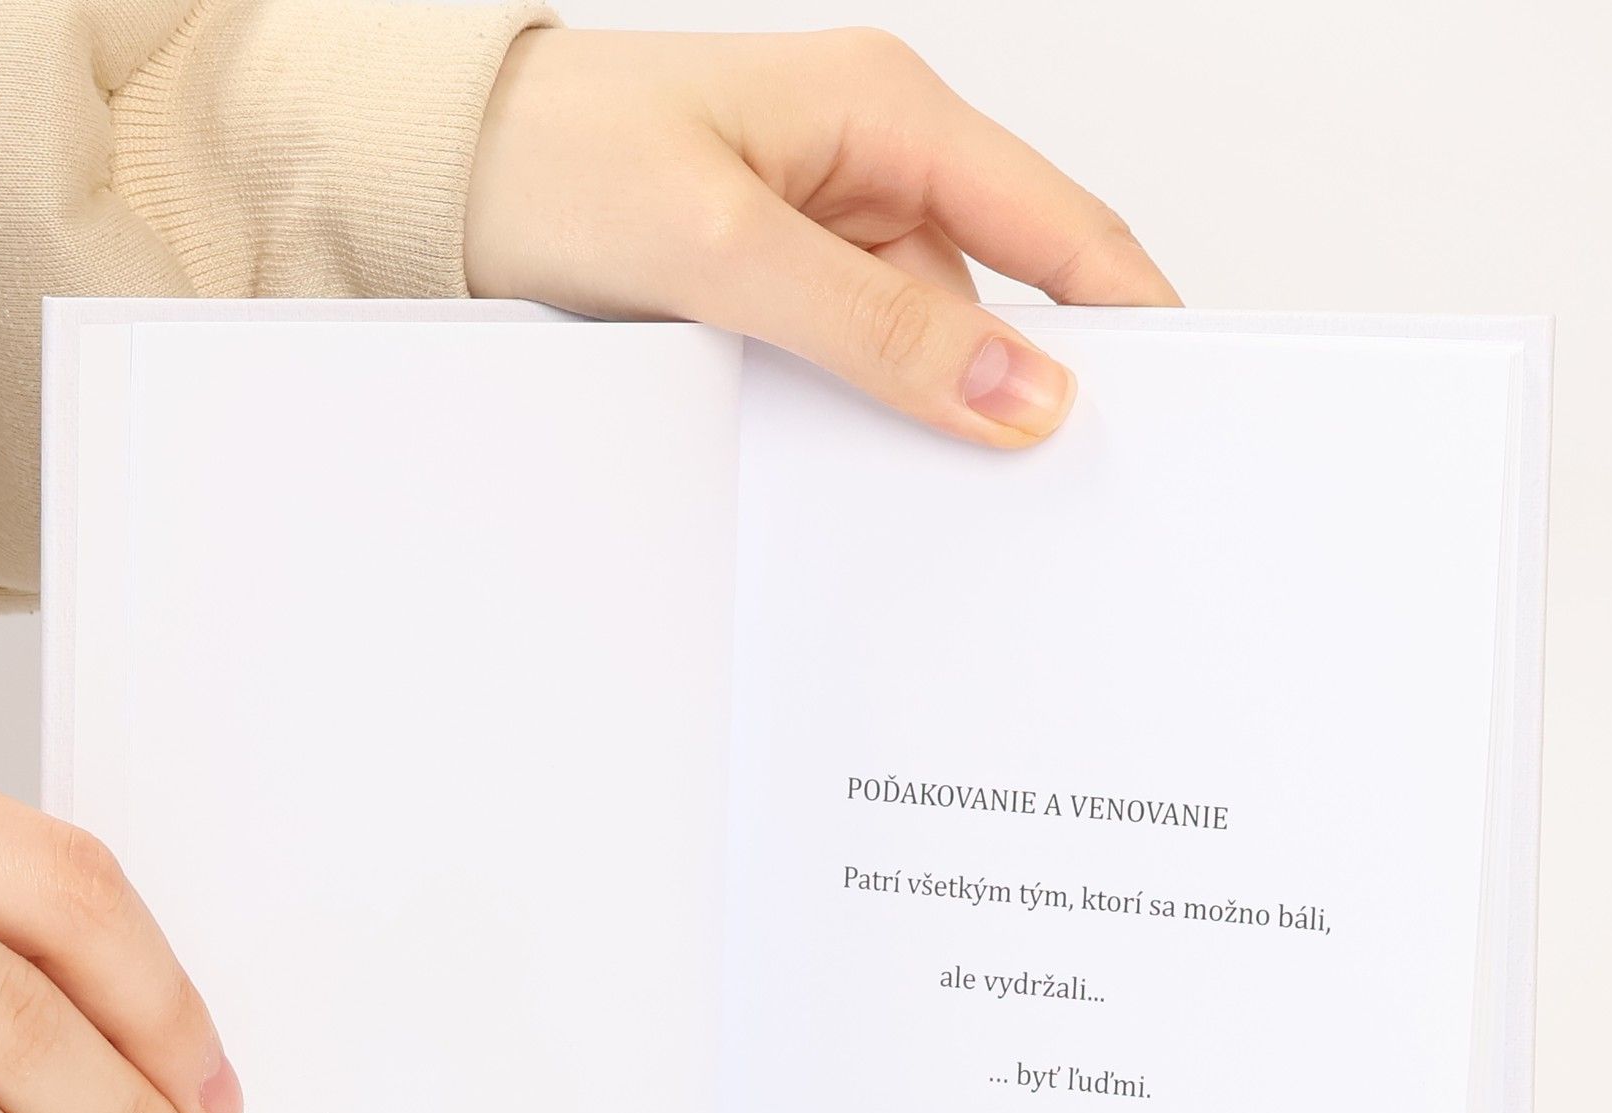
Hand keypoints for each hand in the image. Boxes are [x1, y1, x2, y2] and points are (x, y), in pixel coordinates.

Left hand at [463, 27, 1178, 445]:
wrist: (430, 170)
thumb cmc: (549, 157)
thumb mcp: (719, 248)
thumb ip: (873, 324)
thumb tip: (1013, 390)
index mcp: (887, 113)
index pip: (1060, 224)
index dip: (1130, 316)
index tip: (1181, 408)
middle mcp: (873, 165)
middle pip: (1005, 292)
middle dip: (1032, 388)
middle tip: (1054, 494)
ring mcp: (829, 227)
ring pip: (932, 340)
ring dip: (935, 414)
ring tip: (936, 499)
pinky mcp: (784, 283)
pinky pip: (864, 358)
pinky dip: (871, 414)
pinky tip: (858, 467)